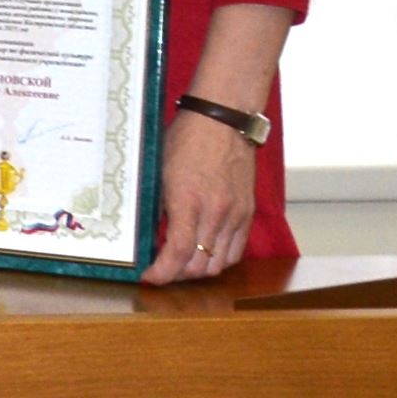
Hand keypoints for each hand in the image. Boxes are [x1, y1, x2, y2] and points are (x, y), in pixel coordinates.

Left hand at [148, 107, 262, 283]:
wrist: (224, 119)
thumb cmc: (187, 138)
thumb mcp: (161, 170)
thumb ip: (160, 206)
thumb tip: (153, 235)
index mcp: (188, 201)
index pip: (178, 253)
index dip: (162, 273)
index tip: (149, 277)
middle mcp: (215, 213)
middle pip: (200, 266)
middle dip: (177, 276)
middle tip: (162, 271)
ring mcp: (235, 215)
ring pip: (221, 264)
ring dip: (200, 271)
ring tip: (182, 266)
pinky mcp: (247, 213)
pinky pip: (236, 250)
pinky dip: (220, 260)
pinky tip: (206, 254)